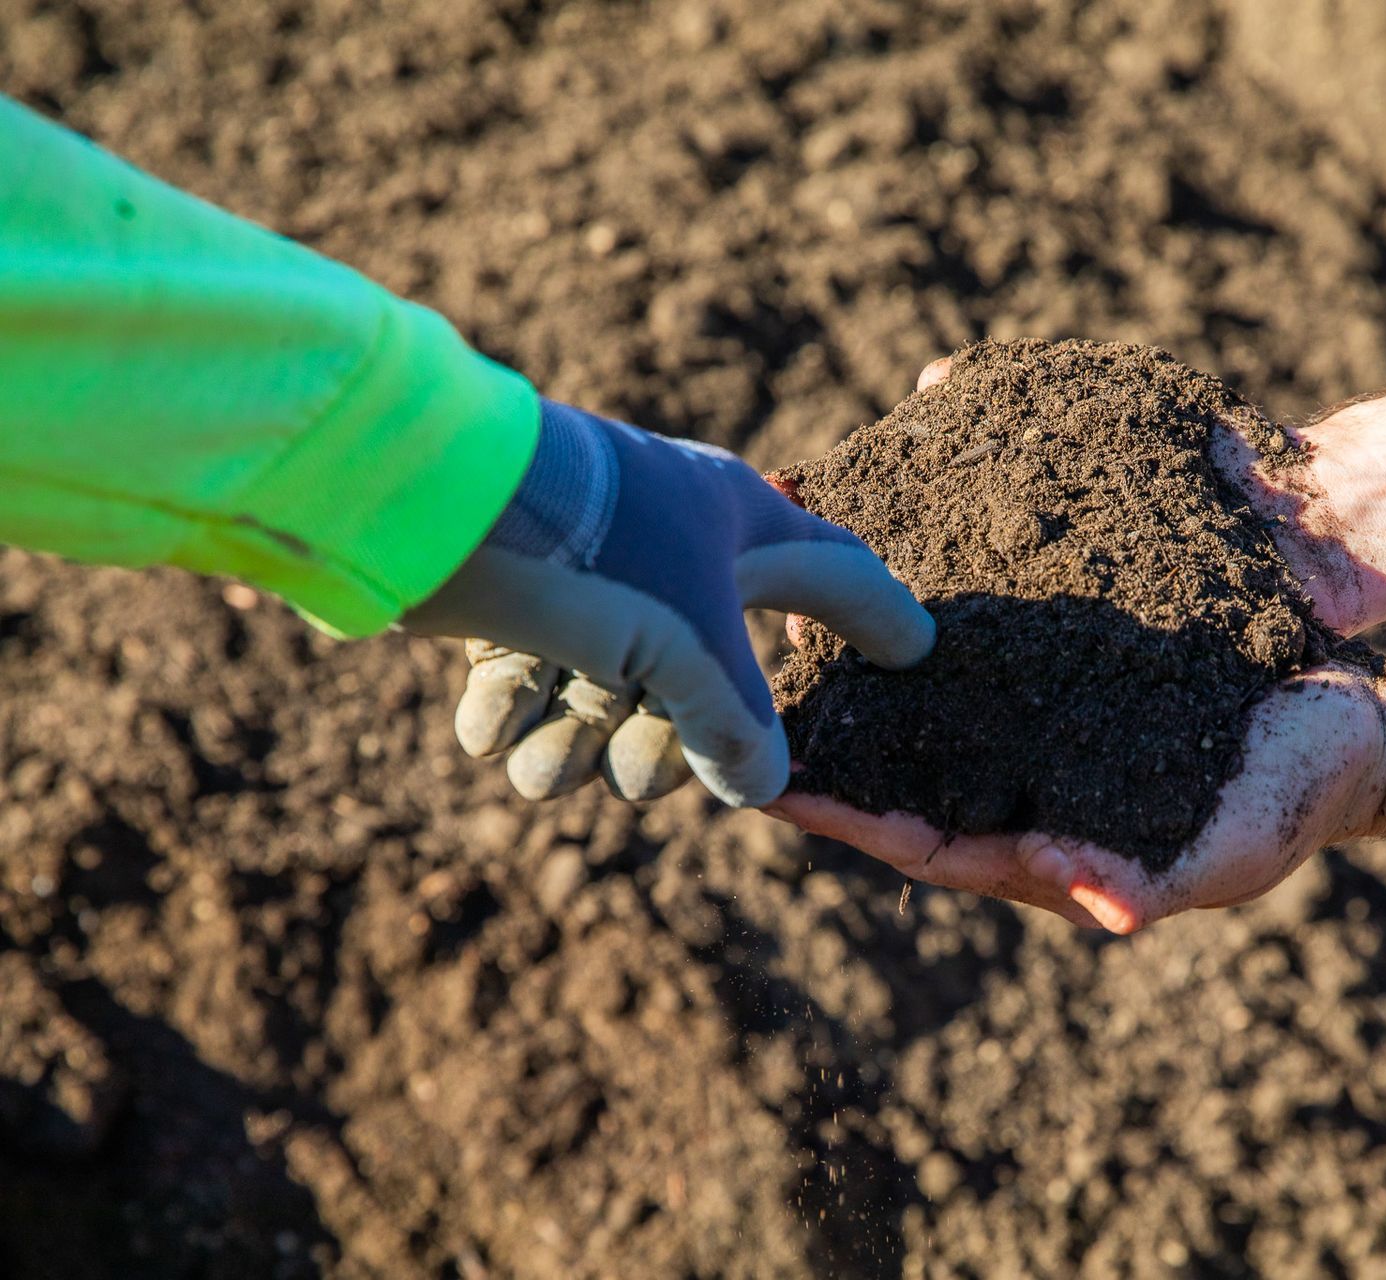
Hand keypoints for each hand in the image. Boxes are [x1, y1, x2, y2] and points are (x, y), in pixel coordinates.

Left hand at [404, 400, 934, 807]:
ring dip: (574, 744)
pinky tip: (492, 733)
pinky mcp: (513, 589)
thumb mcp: (687, 650)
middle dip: (666, 740)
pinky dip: (512, 713)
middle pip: (704, 671)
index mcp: (739, 527)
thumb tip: (762, 787)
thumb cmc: (592, 553)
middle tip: (638, 777)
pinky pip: (531, 672)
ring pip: (608, 685)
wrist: (427, 500)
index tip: (915, 655)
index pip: (836, 577)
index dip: (880, 620)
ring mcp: (591, 567)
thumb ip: (736, 727)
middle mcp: (672, 545)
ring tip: (540, 771)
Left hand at [770, 664, 1385, 932]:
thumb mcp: (1237, 842)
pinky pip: (973, 662)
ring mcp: (1040, 736)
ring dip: (854, 689)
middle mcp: (1028, 793)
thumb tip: (1088, 898)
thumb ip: (1161, 878)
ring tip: (774, 638)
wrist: (1349, 717)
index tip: (768, 788)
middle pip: (898, 780)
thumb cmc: (1295, 792)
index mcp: (1051, 850)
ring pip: (923, 718)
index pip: (924, 842)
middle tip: (726, 708)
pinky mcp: (1062, 677)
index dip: (848, 818)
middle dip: (820, 754)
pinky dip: (917, 639)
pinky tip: (870, 591)